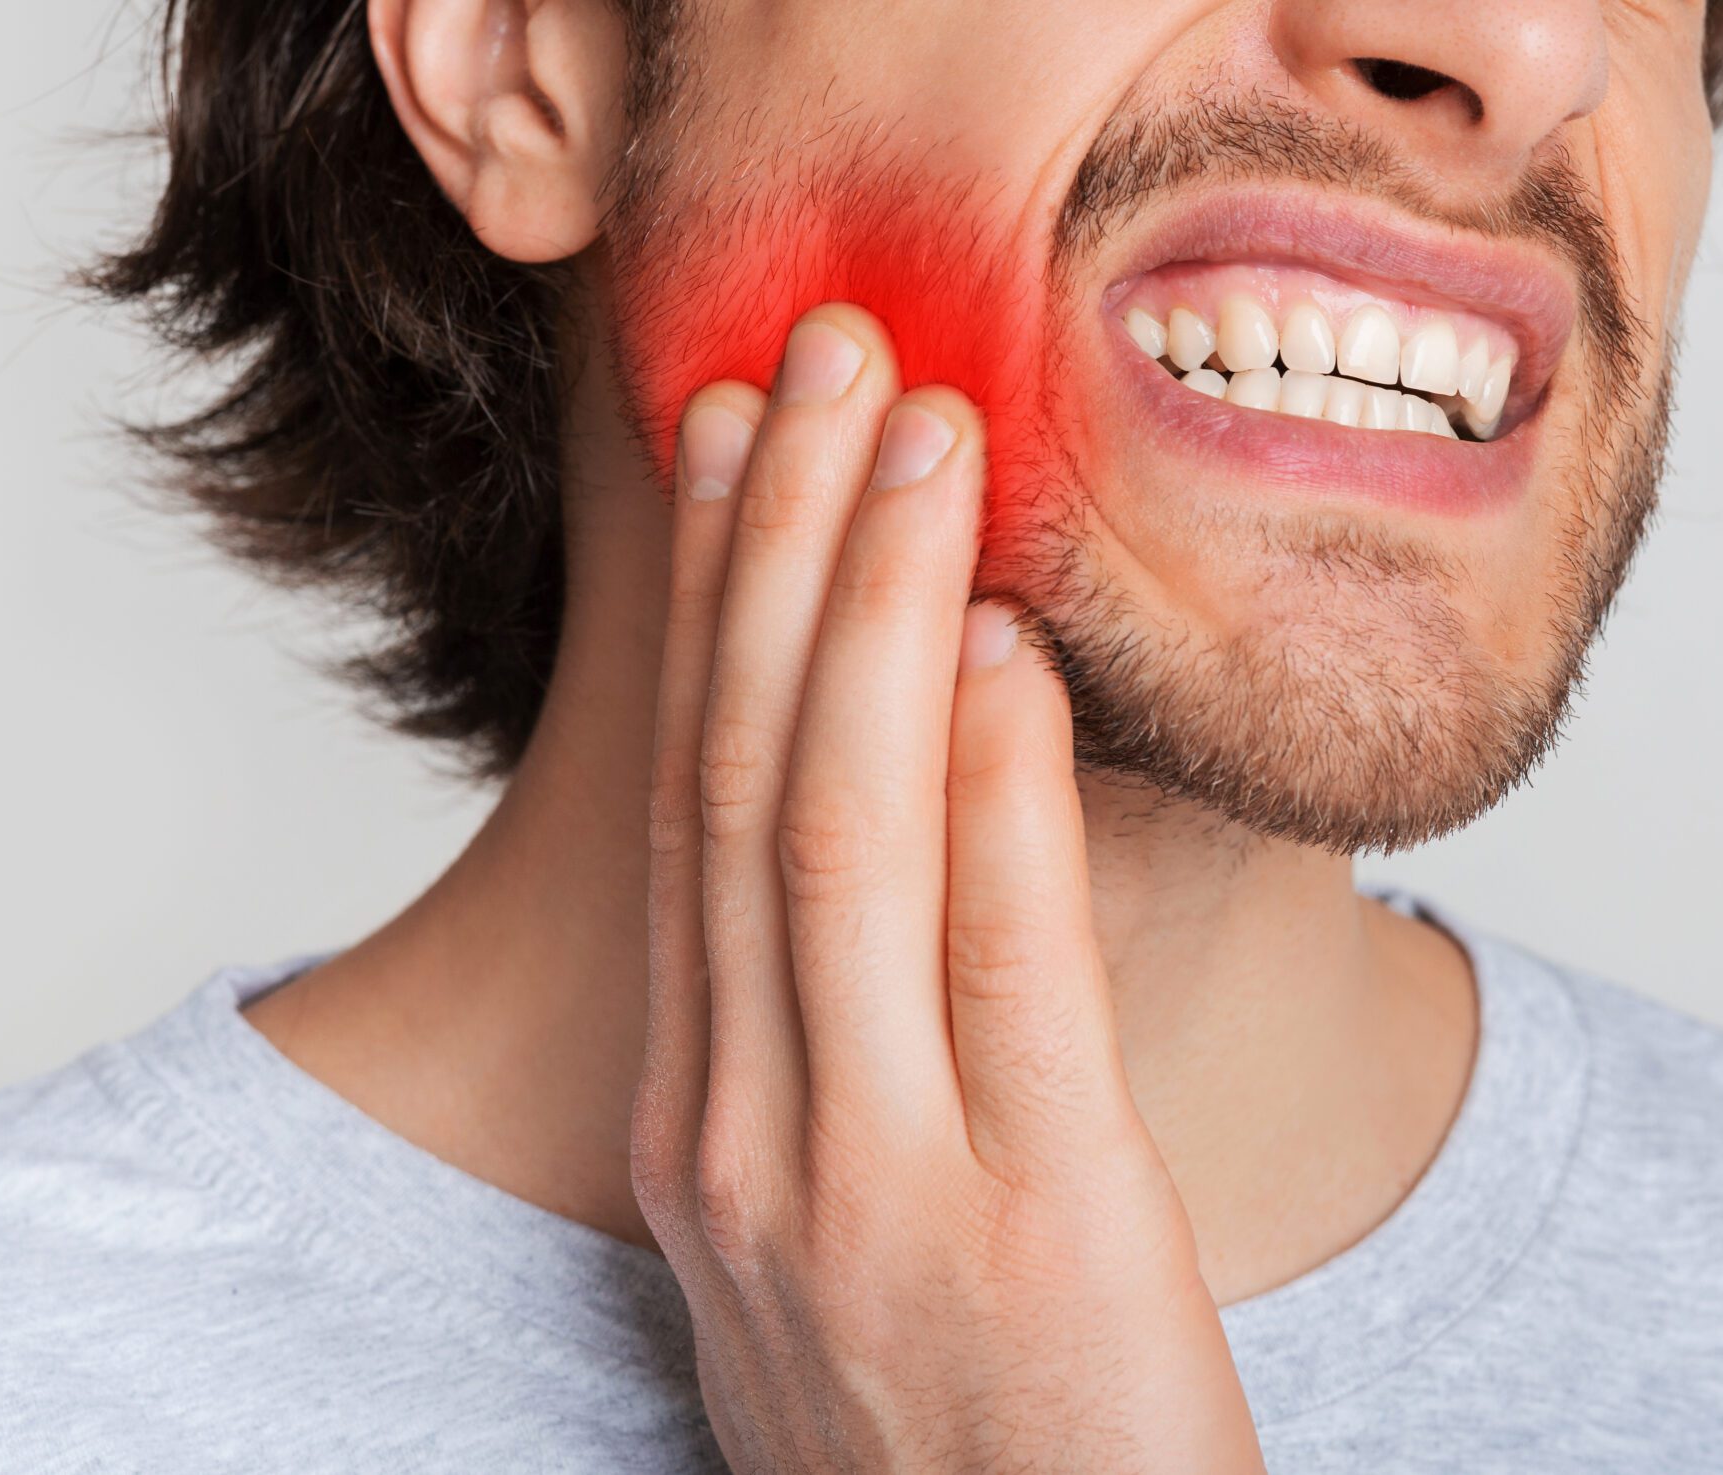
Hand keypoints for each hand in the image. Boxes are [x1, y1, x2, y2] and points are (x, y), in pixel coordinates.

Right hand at [632, 303, 1265, 1473]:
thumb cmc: (965, 1441)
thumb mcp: (852, 1240)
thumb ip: (851, 1057)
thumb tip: (921, 828)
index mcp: (711, 1140)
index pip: (697, 822)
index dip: (719, 612)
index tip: (745, 450)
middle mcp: (750, 1146)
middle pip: (743, 788)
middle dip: (779, 552)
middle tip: (823, 355)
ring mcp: (866, 1188)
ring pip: (837, 841)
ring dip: (873, 610)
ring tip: (915, 428)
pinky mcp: (1025, 1228)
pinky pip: (995, 964)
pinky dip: (996, 785)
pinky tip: (1006, 642)